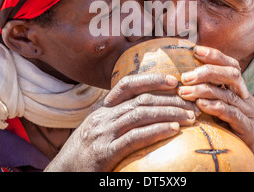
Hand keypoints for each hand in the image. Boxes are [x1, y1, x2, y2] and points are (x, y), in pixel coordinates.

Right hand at [45, 73, 198, 171]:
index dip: (151, 79)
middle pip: (141, 100)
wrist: (61, 173)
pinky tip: (173, 130)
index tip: (173, 80)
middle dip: (170, 100)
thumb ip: (116, 120)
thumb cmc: (83, 154)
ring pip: (141, 115)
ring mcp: (103, 133)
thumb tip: (144, 114)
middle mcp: (102, 117)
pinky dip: (156, 131)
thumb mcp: (96, 130)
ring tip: (190, 117)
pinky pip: (134, 138)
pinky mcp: (104, 153)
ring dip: (169, 114)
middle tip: (192, 104)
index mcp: (102, 110)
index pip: (127, 85)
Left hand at [176, 45, 253, 171]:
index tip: (196, 50)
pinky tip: (200, 105)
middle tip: (185, 76)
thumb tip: (180, 77)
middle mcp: (246, 96)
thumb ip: (206, 92)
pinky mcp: (248, 128)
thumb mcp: (216, 106)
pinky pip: (231, 113)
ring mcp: (249, 112)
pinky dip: (215, 107)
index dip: (215, 55)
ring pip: (228, 94)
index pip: (231, 65)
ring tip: (184, 92)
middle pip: (232, 74)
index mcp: (239, 88)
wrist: (248, 154)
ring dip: (204, 90)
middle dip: (207, 71)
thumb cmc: (226, 127)